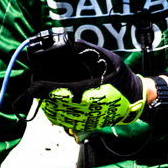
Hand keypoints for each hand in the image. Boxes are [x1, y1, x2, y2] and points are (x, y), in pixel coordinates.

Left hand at [23, 34, 148, 138]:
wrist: (135, 102)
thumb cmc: (124, 80)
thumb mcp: (112, 60)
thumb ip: (92, 51)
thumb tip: (75, 44)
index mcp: (90, 92)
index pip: (61, 91)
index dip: (44, 88)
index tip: (33, 83)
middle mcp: (85, 108)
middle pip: (54, 104)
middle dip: (41, 93)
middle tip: (35, 80)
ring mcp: (84, 118)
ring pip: (56, 114)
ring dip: (45, 102)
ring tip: (39, 89)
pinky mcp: (84, 123)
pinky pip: (63, 120)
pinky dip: (54, 110)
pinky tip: (50, 100)